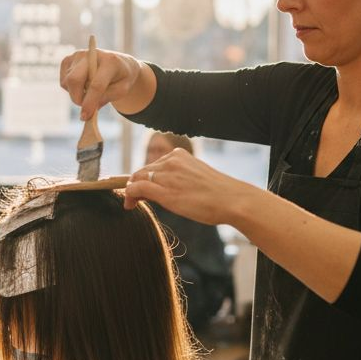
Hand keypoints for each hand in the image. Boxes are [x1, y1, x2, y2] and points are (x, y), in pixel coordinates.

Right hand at [58, 46, 144, 120]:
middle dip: (77, 99)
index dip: (90, 102)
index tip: (85, 116)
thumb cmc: (121, 78)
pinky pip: (63, 82)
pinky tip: (82, 86)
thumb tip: (89, 107)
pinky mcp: (68, 60)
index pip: (96, 84)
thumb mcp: (122, 90)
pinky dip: (70, 89)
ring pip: (67, 82)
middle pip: (74, 80)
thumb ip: (107, 98)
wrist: (118, 63)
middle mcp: (91, 55)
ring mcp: (77, 55)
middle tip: (85, 110)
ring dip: (76, 94)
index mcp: (109, 61)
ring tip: (89, 93)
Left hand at [123, 148, 257, 225]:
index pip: (153, 165)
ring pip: (137, 179)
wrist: (231, 200)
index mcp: (179, 155)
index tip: (142, 190)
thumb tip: (161, 189)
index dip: (144, 178)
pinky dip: (129, 195)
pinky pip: (136, 188)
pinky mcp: (164, 191)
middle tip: (134, 200)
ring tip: (132, 204)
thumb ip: (178, 178)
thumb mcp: (195, 178)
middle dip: (135, 185)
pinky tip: (129, 204)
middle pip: (142, 171)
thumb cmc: (218, 194)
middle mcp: (170, 161)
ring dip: (131, 191)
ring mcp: (167, 175)